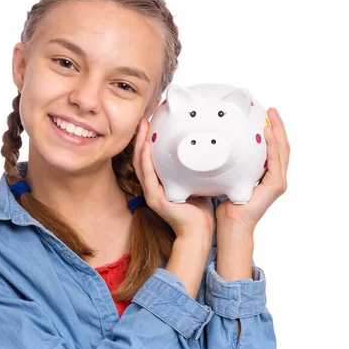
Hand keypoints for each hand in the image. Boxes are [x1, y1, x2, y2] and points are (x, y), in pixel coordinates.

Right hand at [133, 118, 214, 239]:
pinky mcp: (155, 199)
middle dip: (141, 137)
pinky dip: (146, 160)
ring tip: (143, 127)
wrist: (199, 230)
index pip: (149, 157)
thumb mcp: (196, 180)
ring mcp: (151, 193)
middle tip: (145, 119)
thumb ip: (196, 165)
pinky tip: (146, 147)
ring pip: (140, 164)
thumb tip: (208, 144)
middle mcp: (152, 186)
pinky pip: (147, 176)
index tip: (152, 121)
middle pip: (141, 157)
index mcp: (159, 181)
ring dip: (140, 144)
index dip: (148, 139)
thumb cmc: (200, 208)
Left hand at [216, 108, 289, 229]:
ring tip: (272, 114)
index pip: (274, 148)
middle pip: (282, 146)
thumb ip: (230, 164)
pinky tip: (267, 131)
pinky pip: (276, 160)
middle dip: (279, 126)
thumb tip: (216, 145)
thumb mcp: (229, 177)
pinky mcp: (276, 185)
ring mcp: (278, 181)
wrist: (231, 224)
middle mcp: (276, 177)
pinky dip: (272, 145)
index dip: (273, 131)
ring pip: (282, 150)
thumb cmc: (226, 204)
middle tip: (272, 109)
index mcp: (267, 174)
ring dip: (278, 130)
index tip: (266, 115)